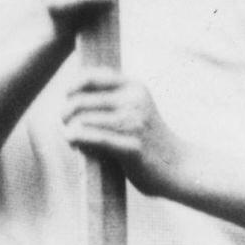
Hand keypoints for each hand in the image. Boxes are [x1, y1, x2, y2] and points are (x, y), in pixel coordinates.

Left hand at [62, 69, 187, 199]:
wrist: (179, 167)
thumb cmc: (150, 141)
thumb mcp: (136, 109)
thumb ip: (112, 100)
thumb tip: (71, 96)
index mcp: (134, 87)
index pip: (91, 77)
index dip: (71, 88)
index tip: (67, 101)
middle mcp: (134, 101)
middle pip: (80, 102)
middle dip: (66, 114)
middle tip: (66, 125)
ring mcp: (133, 123)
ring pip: (82, 121)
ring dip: (70, 131)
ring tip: (71, 139)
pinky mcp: (130, 147)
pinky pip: (92, 139)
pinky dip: (77, 141)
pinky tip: (74, 145)